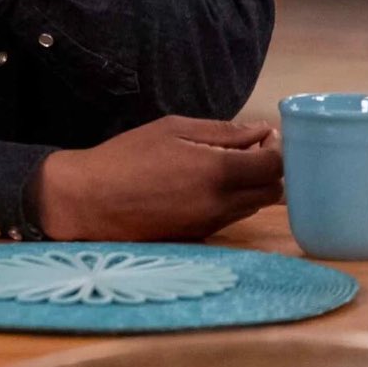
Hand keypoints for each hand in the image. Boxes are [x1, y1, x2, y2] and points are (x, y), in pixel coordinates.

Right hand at [34, 116, 283, 240]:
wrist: (89, 202)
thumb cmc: (127, 157)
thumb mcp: (173, 129)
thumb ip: (222, 132)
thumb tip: (261, 133)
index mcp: (218, 172)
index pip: (275, 167)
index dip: (278, 149)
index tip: (263, 137)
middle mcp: (223, 204)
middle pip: (274, 192)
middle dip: (269, 170)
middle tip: (247, 151)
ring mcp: (212, 224)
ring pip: (254, 206)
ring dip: (250, 186)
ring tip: (221, 166)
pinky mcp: (200, 237)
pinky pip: (231, 217)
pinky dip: (230, 200)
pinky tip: (202, 186)